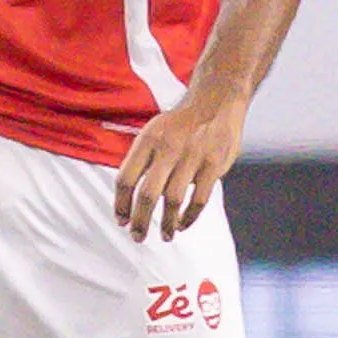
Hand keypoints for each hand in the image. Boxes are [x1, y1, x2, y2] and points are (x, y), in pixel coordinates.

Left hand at [113, 91, 246, 243]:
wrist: (216, 101)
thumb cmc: (180, 123)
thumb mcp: (153, 132)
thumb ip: (141, 160)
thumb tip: (127, 196)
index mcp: (148, 140)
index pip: (125, 178)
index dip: (120, 204)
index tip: (121, 220)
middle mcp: (168, 148)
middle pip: (147, 195)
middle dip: (140, 221)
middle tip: (138, 236)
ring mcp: (192, 157)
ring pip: (173, 201)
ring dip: (167, 224)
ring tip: (164, 236)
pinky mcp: (213, 166)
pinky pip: (198, 199)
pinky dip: (189, 217)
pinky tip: (183, 224)